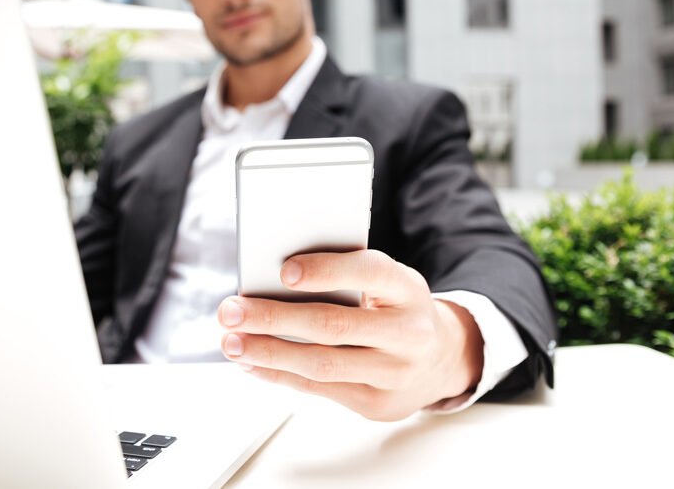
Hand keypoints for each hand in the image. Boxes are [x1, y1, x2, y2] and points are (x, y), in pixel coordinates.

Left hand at [216, 250, 484, 420]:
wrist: (441, 358)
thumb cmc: (396, 308)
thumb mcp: (385, 282)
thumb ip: (344, 274)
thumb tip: (272, 279)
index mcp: (408, 288)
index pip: (368, 273)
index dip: (326, 271)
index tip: (283, 270)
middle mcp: (408, 333)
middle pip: (333, 325)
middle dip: (273, 318)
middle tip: (231, 310)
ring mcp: (394, 373)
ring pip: (321, 364)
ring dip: (267, 353)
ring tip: (231, 341)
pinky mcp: (377, 403)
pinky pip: (318, 389)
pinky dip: (279, 374)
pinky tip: (252, 363)